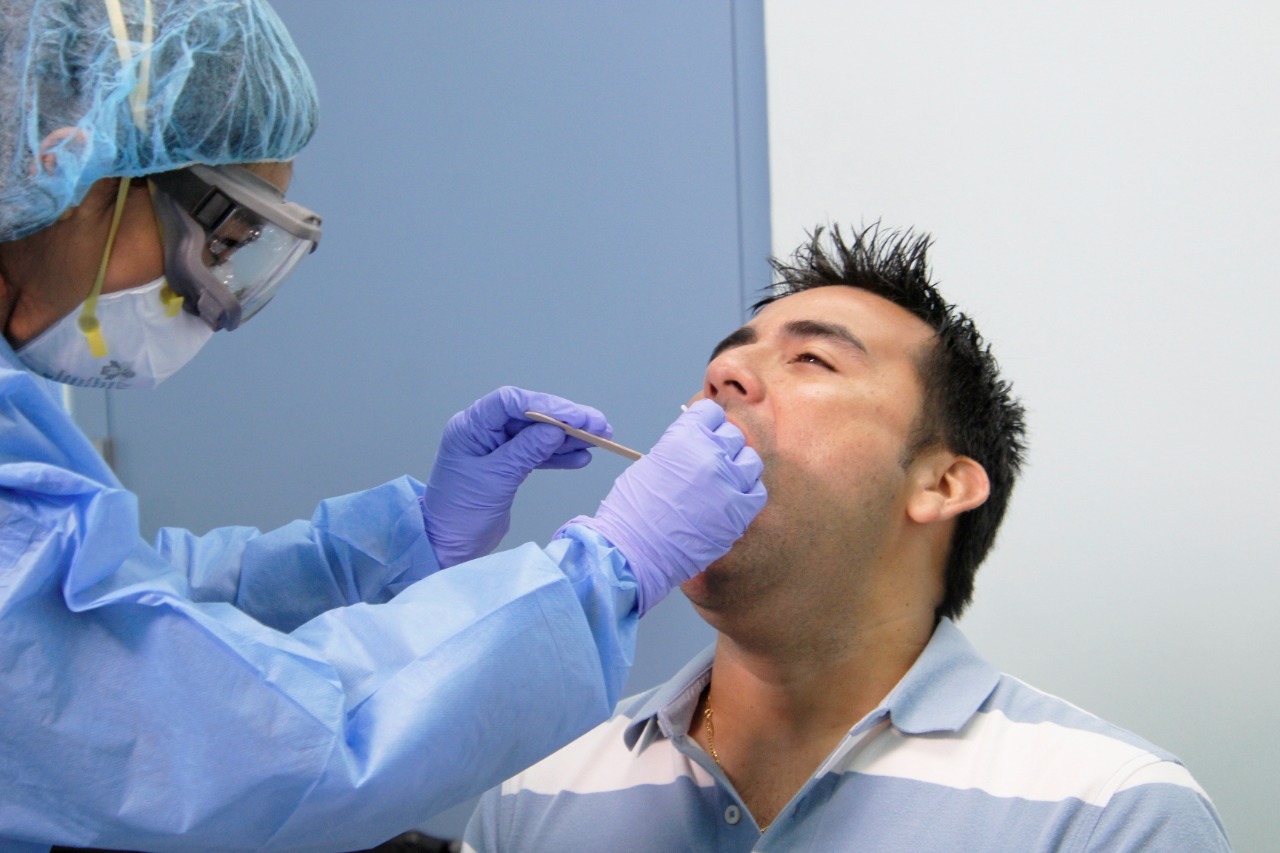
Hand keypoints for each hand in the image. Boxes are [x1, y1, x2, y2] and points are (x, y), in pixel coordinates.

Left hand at [424, 386, 610, 568]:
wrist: (449, 547)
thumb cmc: (461, 513)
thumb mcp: (496, 480)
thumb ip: (525, 452)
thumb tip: (555, 430)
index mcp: (470, 427)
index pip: (510, 402)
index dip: (545, 405)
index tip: (575, 417)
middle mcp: (483, 431)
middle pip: (529, 415)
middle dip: (565, 419)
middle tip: (600, 425)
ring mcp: (497, 448)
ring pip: (537, 434)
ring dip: (568, 437)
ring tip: (600, 439)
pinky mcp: (508, 466)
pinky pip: (537, 454)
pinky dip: (559, 456)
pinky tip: (581, 458)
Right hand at [563, 399, 765, 613]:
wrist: (634, 550)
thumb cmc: (633, 510)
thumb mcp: (651, 463)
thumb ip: (679, 449)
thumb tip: (697, 448)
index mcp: (684, 436)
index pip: (711, 412)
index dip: (707, 423)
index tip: (706, 432)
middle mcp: (710, 453)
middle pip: (732, 435)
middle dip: (722, 446)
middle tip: (711, 462)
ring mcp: (728, 483)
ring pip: (751, 460)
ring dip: (739, 467)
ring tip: (725, 481)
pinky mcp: (740, 511)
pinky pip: (757, 492)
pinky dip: (747, 493)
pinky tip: (734, 500)